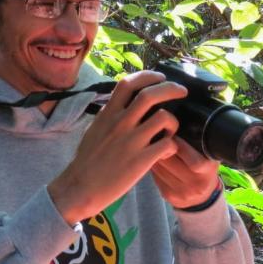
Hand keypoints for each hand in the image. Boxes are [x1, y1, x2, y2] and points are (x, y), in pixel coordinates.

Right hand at [48, 71, 187, 223]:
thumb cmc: (86, 161)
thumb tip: (117, 104)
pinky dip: (173, 146)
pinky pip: (168, 144)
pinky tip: (167, 151)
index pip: (128, 83)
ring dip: (173, 121)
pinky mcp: (141, 161)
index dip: (148, 76)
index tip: (160, 77)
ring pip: (164, 117)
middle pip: (150, 95)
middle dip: (171, 88)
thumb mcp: (94, 129)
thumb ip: (108, 115)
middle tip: (182, 91)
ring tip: (171, 130)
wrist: (80, 188)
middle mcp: (120, 123)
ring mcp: (132, 141)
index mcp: (108, 114)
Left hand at [152, 137, 220, 208]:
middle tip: (157, 136)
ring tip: (151, 145)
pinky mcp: (168, 195)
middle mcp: (196, 185)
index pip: (194, 162)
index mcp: (208, 172)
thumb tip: (177, 128)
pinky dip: (153, 166)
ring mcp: (181, 192)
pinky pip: (156, 176)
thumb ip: (199, 145)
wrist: (203, 197)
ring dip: (153, 155)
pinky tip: (151, 158)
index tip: (173, 134)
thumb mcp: (210, 158)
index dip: (181, 145)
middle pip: (171, 162)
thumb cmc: (205, 170)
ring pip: (160, 168)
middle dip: (162, 147)